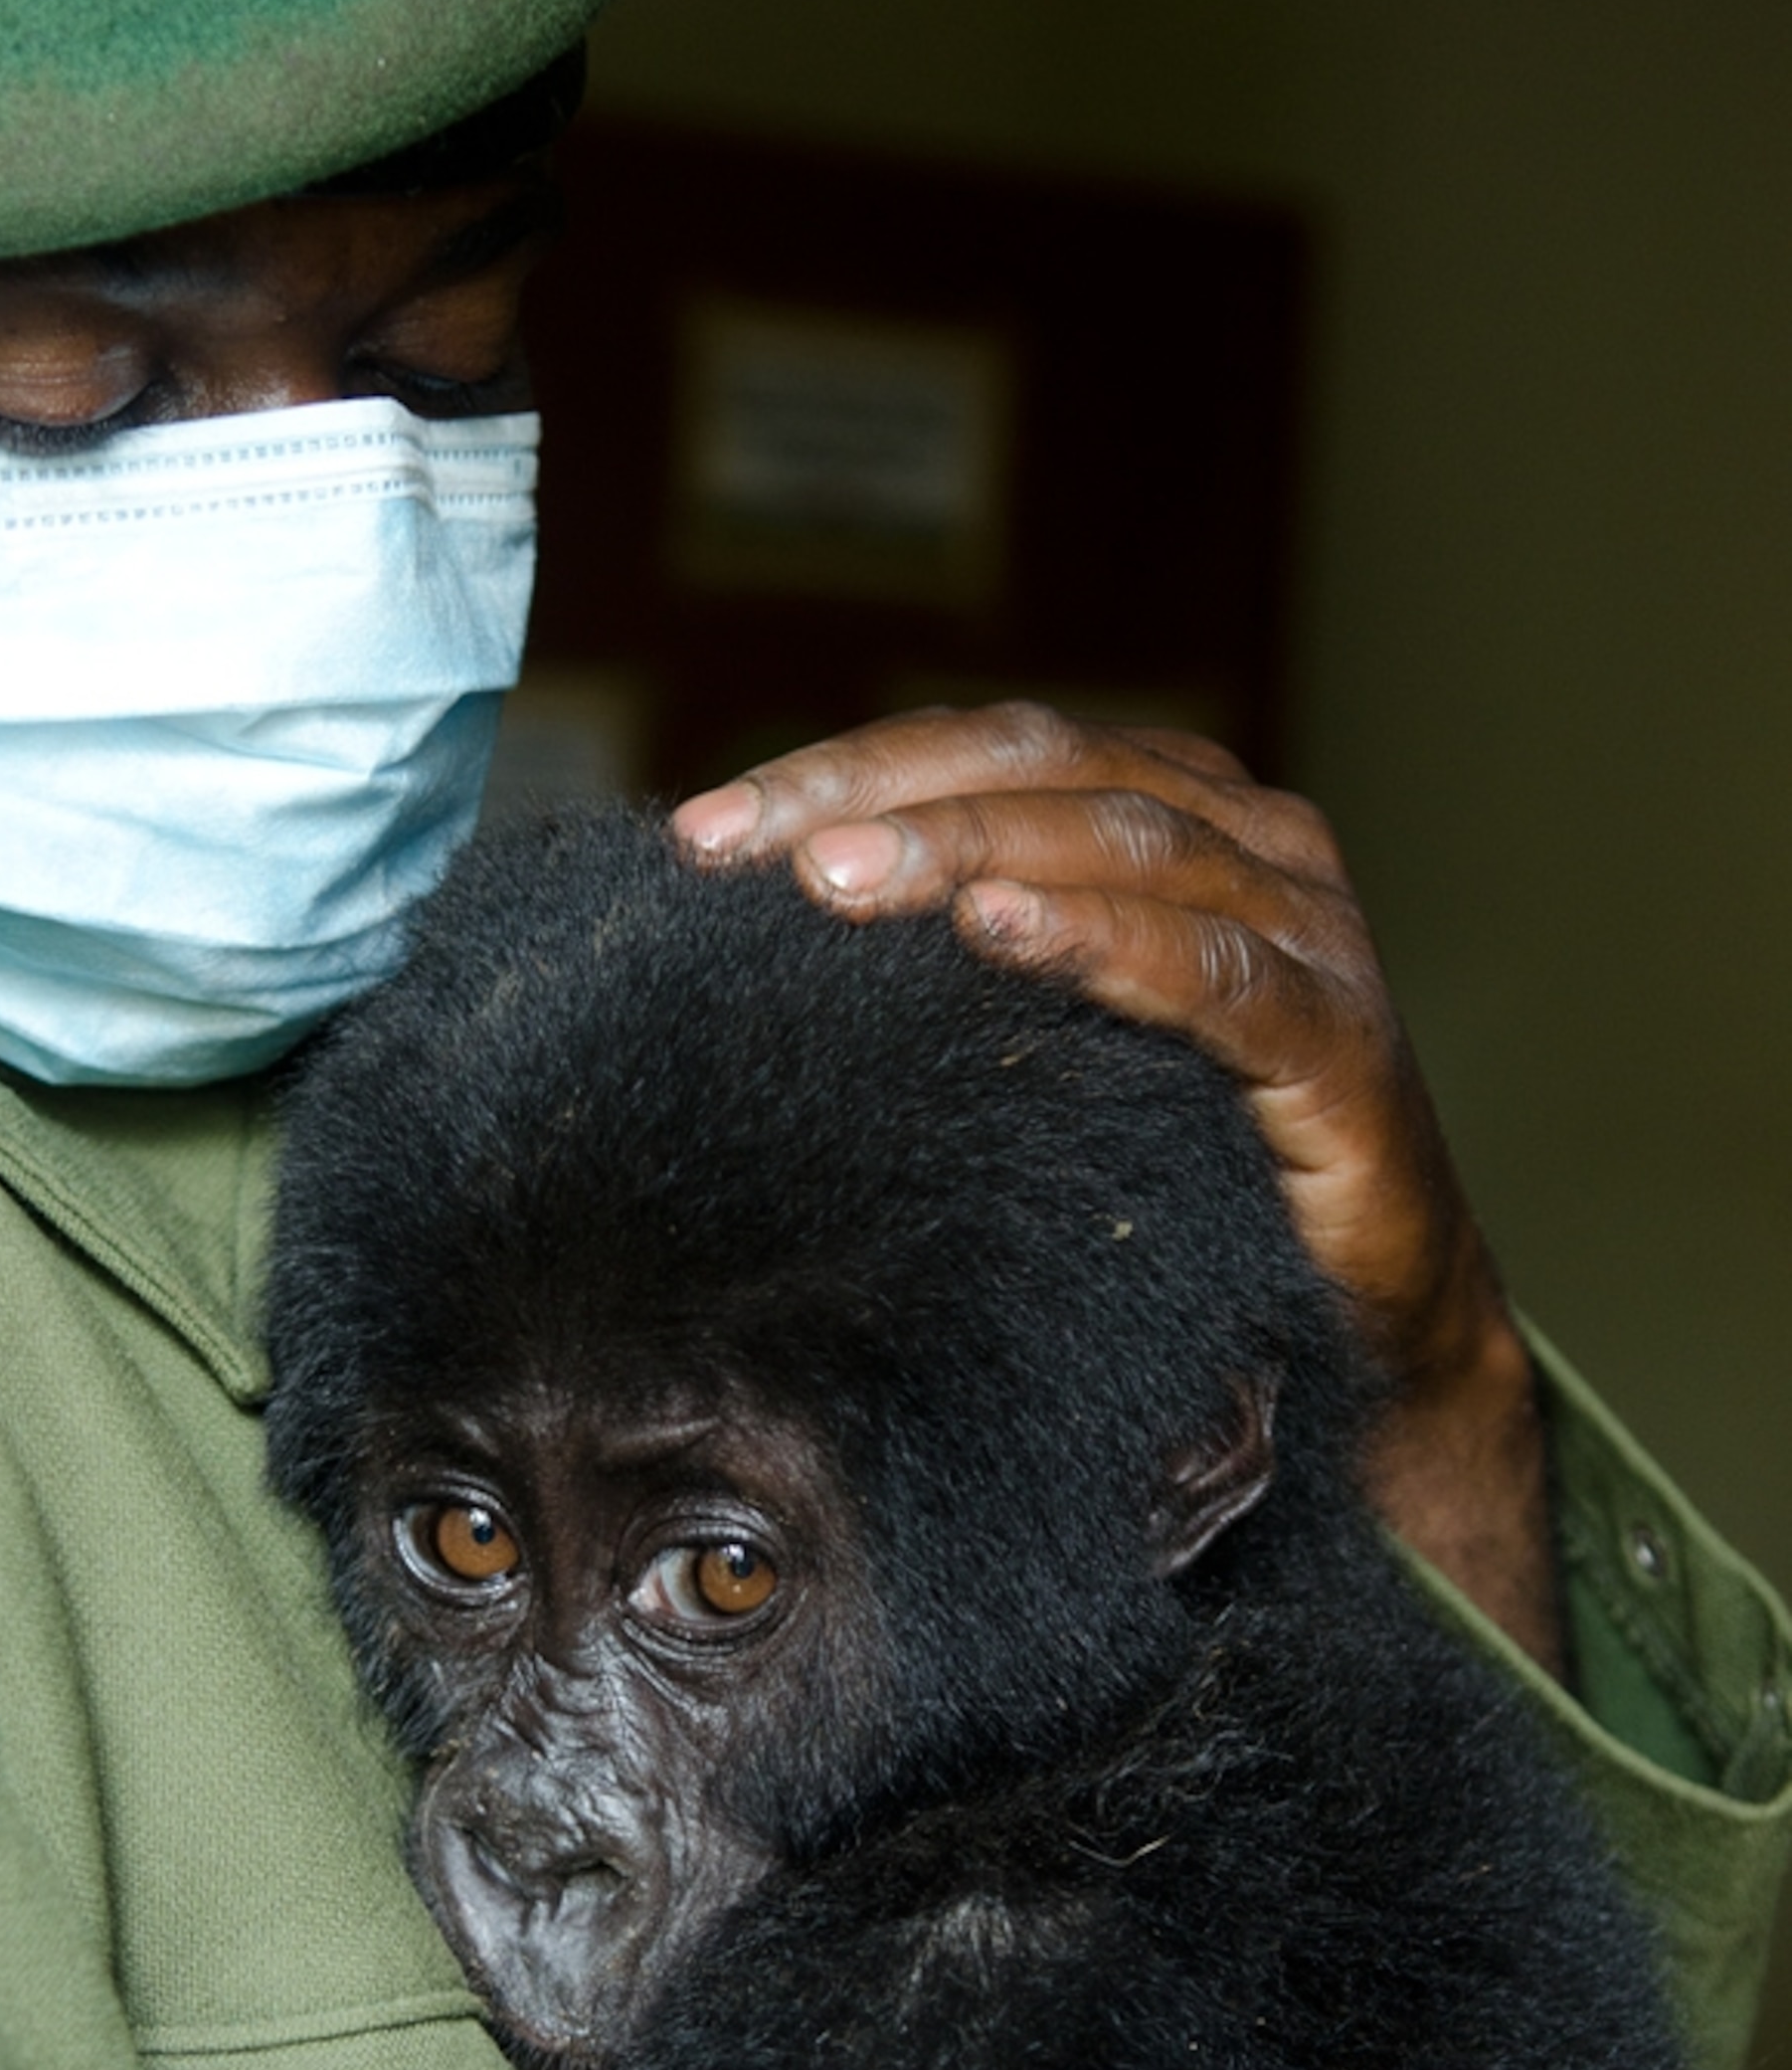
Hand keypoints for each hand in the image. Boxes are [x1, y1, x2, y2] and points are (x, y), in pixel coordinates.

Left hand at [674, 704, 1558, 1673]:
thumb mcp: (1050, 1036)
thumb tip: (763, 923)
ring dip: (966, 850)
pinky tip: (997, 928)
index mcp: (1172, 810)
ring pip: (1121, 843)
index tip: (703, 831)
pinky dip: (1101, 938)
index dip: (842, 767)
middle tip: (743, 850)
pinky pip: (1216, 972)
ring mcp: (1311, 931)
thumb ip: (957, 954)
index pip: (989, 748)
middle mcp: (1252, 839)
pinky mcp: (1344, 1042)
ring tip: (838, 880)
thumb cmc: (1189, 1163)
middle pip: (1045, 771)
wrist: (1366, 1321)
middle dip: (879, 801)